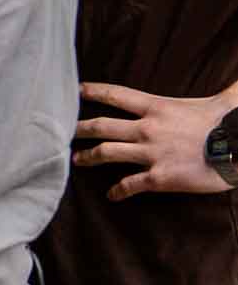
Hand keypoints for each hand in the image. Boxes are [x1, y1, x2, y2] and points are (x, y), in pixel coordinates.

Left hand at [74, 80, 237, 199]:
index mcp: (157, 107)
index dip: (92, 91)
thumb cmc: (231, 124)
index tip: (74, 90)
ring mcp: (151, 154)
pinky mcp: (159, 178)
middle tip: (63, 132)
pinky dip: (118, 191)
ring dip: (88, 157)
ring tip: (77, 160)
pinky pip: (130, 185)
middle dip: (78, 128)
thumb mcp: (223, 100)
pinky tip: (112, 196)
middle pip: (101, 126)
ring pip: (106, 153)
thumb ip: (226, 88)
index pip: (115, 95)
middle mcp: (147, 129)